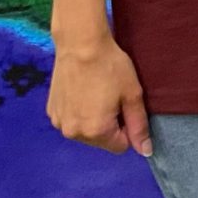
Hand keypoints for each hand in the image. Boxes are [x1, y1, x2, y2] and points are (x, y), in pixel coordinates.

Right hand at [48, 34, 150, 156]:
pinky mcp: (51, 111)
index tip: (125, 107)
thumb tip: (146, 151)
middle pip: (101, 140)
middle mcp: (73, 133)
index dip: (128, 128)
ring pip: (85, 132)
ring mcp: (59, 123)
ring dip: (94, 120)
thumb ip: (139, 126)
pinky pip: (71, 120)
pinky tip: (83, 92)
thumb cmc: (111, 68)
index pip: (120, 146)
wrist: (81, 45)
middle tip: (112, 98)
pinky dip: (79, 112)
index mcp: (95, 132)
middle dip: (110, 125)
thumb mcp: (132, 95)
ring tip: (97, 93)